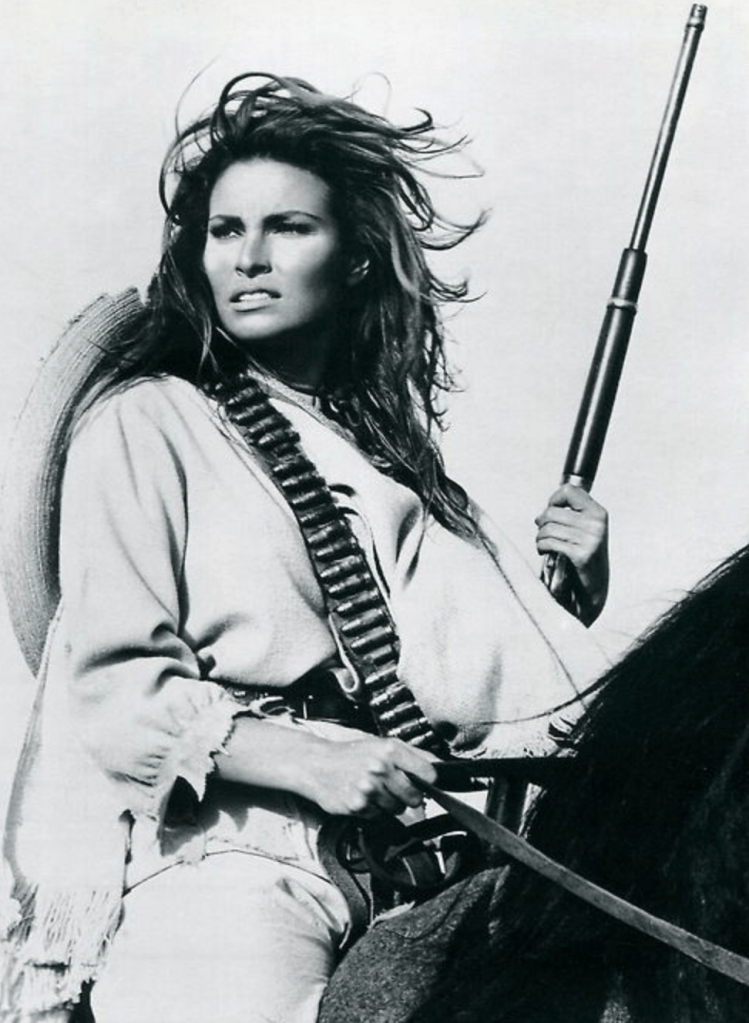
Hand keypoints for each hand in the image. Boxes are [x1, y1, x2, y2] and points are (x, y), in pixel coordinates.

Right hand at [302, 735, 437, 817]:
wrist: (317, 764)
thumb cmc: (352, 754)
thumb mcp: (382, 745)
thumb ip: (412, 755)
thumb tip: (440, 766)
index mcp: (390, 749)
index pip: (428, 773)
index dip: (429, 781)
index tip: (425, 783)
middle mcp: (380, 767)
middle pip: (415, 796)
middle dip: (409, 795)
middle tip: (393, 787)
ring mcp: (368, 788)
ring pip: (397, 809)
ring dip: (389, 803)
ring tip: (375, 790)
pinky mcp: (358, 805)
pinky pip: (379, 816)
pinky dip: (373, 810)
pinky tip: (363, 797)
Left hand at [535, 483, 608, 623]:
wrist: (594, 587)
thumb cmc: (584, 556)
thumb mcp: (585, 530)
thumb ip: (573, 514)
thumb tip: (549, 506)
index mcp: (598, 513)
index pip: (570, 490)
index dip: (554, 499)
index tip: (551, 511)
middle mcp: (596, 524)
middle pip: (553, 511)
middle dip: (542, 522)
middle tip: (542, 531)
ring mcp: (589, 539)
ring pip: (548, 528)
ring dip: (539, 537)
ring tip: (542, 543)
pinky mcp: (580, 555)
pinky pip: (549, 542)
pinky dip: (541, 546)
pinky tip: (543, 551)